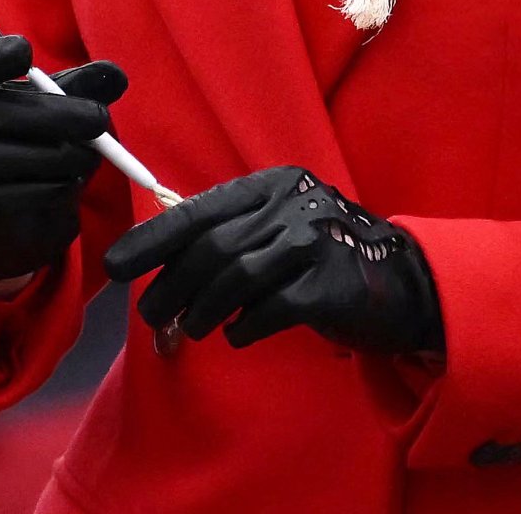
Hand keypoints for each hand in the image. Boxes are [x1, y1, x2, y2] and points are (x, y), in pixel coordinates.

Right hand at [0, 33, 127, 281]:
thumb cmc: (10, 135)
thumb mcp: (36, 104)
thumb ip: (72, 87)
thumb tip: (116, 76)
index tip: (26, 51)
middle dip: (53, 116)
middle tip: (98, 120)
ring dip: (50, 157)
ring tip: (89, 156)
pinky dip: (38, 190)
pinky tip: (67, 183)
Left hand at [104, 164, 444, 356]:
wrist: (404, 283)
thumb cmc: (325, 257)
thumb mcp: (280, 229)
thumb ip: (232, 234)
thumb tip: (160, 264)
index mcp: (274, 185)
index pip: (200, 209)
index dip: (154, 238)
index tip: (116, 264)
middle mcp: (294, 204)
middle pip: (212, 247)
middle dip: (171, 287)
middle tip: (152, 318)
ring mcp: (315, 242)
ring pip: (234, 279)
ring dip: (202, 311)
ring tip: (191, 330)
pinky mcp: (330, 286)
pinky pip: (269, 310)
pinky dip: (244, 327)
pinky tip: (240, 335)